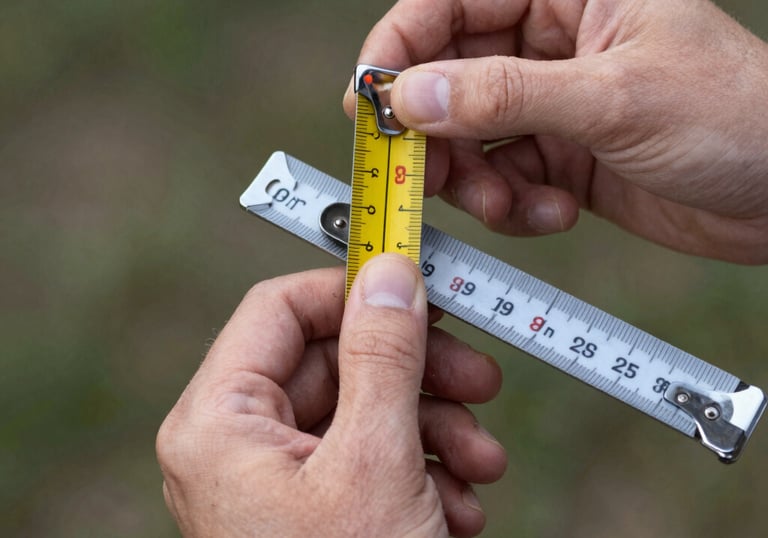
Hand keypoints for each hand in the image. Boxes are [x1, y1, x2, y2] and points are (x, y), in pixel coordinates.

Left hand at [157, 255, 506, 537]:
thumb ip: (383, 355)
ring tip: (482, 464)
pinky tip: (459, 506)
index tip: (419, 286)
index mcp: (220, 422)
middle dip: (417, 372)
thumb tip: (391, 272)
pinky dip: (423, 472)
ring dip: (435, 428)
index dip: (351, 290)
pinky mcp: (316, 511)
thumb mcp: (375, 460)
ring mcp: (278, 481)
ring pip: (364, 412)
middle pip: (336, 362)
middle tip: (480, 377)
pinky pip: (371, 460)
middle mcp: (240, 445)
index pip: (281, 309)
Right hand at [345, 0, 767, 263]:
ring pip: (468, 139)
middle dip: (437, 135)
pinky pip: (502, 180)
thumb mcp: (613, 98)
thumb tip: (411, 94)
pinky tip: (558, 212)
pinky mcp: (557, 157)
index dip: (399, 50)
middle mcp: (548, 44)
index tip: (370, 102)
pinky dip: (516, 205)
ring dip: (479, 182)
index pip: (449, 5)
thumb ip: (506, 96)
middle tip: (427, 178)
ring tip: (517, 205)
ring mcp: (549, 104)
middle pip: (447, 80)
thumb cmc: (732, 117)